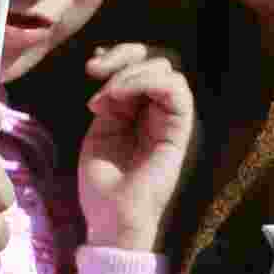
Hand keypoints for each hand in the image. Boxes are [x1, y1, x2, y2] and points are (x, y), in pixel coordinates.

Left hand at [78, 43, 199, 251]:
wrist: (110, 218)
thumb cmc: (103, 181)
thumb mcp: (101, 126)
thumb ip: (110, 95)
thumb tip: (104, 60)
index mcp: (141, 108)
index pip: (143, 63)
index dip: (120, 54)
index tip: (92, 66)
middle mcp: (160, 109)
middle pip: (157, 58)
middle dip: (124, 55)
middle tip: (94, 71)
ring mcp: (172, 119)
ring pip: (168, 69)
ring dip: (132, 72)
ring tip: (106, 95)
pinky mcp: (181, 131)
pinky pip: (177, 90)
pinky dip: (146, 82)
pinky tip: (120, 97)